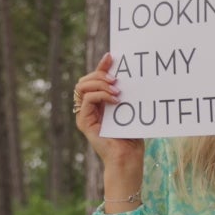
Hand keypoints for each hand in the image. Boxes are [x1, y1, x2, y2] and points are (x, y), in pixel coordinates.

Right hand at [73, 53, 142, 171]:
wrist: (128, 158)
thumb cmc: (132, 137)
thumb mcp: (130, 110)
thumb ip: (126, 94)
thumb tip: (132, 74)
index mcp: (99, 103)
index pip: (95, 79)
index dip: (101, 66)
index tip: (111, 56)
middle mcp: (89, 108)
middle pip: (85, 80)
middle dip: (99, 74)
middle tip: (115, 78)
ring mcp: (85, 115)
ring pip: (82, 87)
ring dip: (100, 83)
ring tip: (116, 89)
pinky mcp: (84, 122)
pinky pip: (86, 99)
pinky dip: (100, 95)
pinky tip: (115, 99)